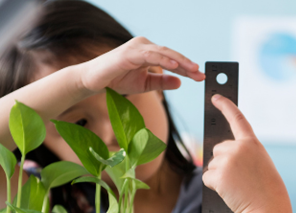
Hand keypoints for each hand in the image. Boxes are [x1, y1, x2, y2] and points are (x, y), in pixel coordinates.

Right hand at [79, 36, 204, 94]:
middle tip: (201, 74)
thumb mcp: (144, 84)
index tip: (200, 77)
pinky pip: (151, 56)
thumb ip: (161, 82)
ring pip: (163, 53)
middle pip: (171, 55)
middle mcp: (144, 46)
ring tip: (192, 69)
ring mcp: (137, 48)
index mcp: (149, 52)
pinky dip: (164, 60)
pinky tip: (175, 66)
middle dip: (187, 65)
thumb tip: (180, 82)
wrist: (94, 81)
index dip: (186, 69)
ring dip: (180, 61)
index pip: (172, 60)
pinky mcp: (130, 52)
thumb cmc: (117, 80)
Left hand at [202, 95, 288, 212]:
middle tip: (240, 178)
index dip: (225, 106)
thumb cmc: (265, 189)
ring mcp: (227, 160)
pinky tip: (229, 191)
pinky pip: (207, 178)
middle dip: (223, 162)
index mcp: (251, 143)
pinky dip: (214, 186)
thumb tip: (216, 155)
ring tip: (237, 185)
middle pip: (217, 149)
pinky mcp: (218, 175)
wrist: (267, 207)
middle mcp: (238, 147)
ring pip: (211, 164)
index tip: (216, 97)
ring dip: (219, 176)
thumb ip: (242, 153)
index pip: (237, 119)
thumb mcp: (259, 163)